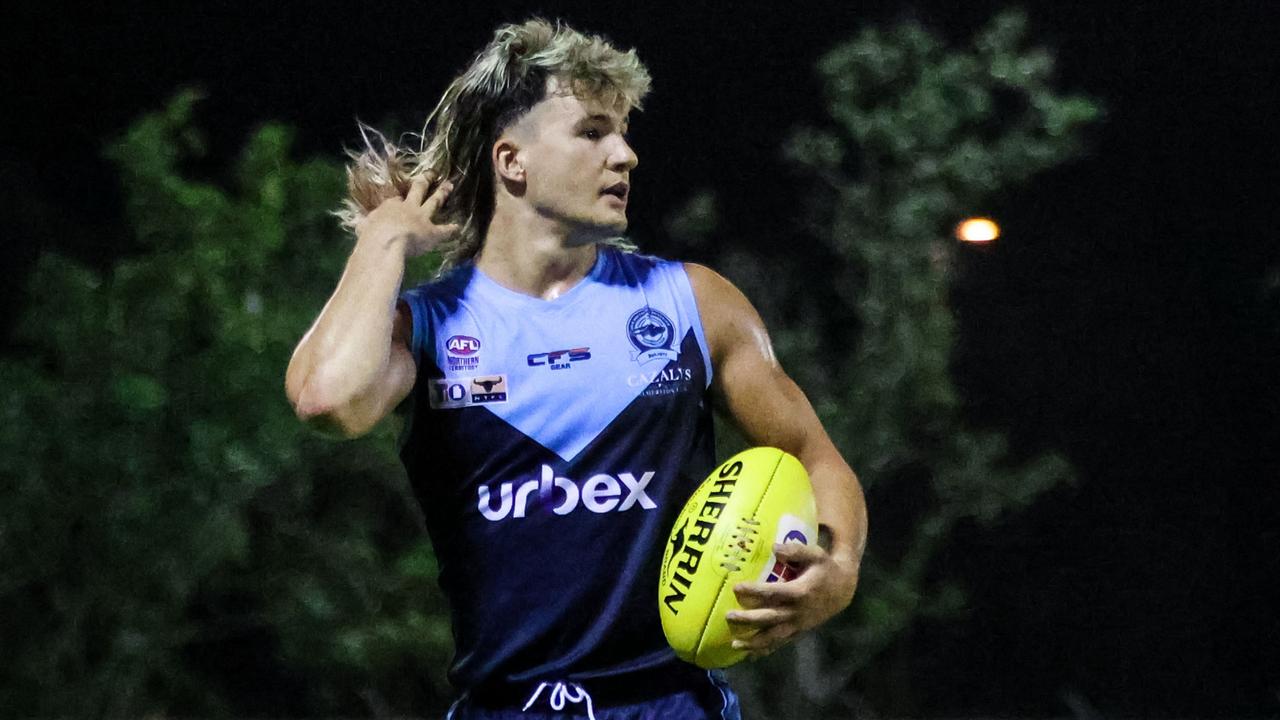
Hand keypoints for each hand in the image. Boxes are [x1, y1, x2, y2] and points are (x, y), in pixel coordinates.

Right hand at [356, 173, 459, 256]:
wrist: (386, 242)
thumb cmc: (371, 235)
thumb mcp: (364, 227)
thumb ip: (365, 225)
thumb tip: (361, 225)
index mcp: (390, 205)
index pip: (396, 197)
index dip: (400, 196)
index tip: (402, 193)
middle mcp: (408, 207)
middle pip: (418, 189)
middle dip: (425, 180)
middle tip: (433, 172)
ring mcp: (422, 217)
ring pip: (434, 202)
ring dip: (442, 194)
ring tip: (449, 185)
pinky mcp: (432, 232)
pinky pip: (444, 230)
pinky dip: (451, 229)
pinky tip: (458, 227)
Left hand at [726, 541, 859, 657]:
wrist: (843, 590)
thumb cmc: (825, 568)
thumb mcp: (816, 554)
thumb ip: (796, 550)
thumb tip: (774, 548)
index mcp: (800, 591)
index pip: (773, 592)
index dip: (754, 591)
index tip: (736, 588)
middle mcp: (798, 611)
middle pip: (770, 617)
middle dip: (749, 619)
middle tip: (728, 616)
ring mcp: (798, 624)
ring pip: (774, 636)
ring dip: (754, 642)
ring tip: (735, 644)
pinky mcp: (799, 631)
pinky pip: (781, 643)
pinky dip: (766, 650)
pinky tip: (750, 655)